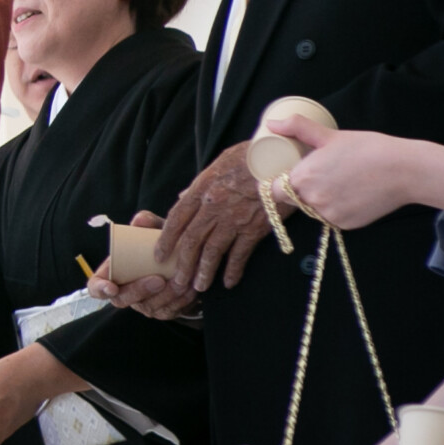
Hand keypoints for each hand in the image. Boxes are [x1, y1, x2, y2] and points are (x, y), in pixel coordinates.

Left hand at [152, 144, 275, 299]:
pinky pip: (240, 254)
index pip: (176, 219)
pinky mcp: (256, 227)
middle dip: (182, 265)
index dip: (165, 240)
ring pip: (212, 251)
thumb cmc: (252, 156)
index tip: (159, 256)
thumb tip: (182, 197)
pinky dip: (233, 270)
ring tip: (198, 287)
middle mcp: (213, 206)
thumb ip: (200, 184)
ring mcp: (234, 218)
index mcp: (202, 189)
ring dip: (204, 272)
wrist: (284, 158)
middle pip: (191, 240)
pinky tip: (228, 282)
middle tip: (177, 282)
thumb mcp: (219, 163)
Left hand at [281, 118, 418, 229]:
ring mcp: (330, 216)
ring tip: (336, 180)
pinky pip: (331, 217)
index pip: (273, 191)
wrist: (405, 171)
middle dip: (297, 189)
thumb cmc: (367, 149)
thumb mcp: (329, 135)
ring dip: (317, 198)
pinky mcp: (347, 225)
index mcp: (302, 179)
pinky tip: (349, 192)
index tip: (281, 176)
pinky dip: (335, 207)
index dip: (274, 184)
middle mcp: (313, 201)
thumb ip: (297, 128)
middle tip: (314, 173)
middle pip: (293, 200)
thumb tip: (271, 124)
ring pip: (313, 209)